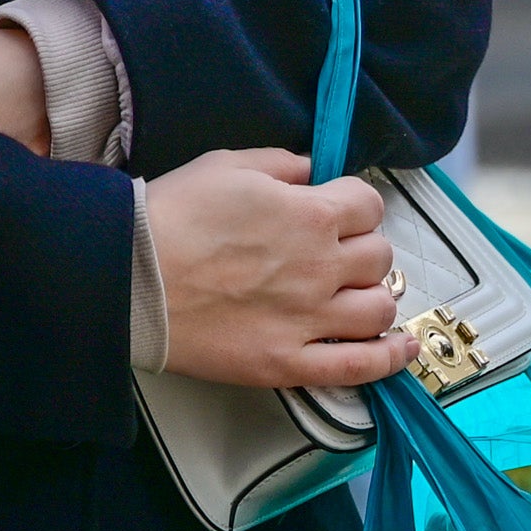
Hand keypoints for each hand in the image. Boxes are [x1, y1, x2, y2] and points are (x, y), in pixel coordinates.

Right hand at [145, 149, 411, 390]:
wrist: (129, 277)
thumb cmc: (173, 215)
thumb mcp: (228, 164)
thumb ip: (282, 164)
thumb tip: (313, 170)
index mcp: (311, 213)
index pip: (369, 203)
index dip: (354, 204)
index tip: (336, 210)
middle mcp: (321, 266)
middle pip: (379, 256)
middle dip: (363, 248)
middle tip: (335, 253)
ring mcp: (309, 319)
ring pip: (379, 309)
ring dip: (374, 297)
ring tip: (355, 295)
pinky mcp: (289, 362)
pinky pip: (359, 366)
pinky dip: (389, 359)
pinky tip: (401, 349)